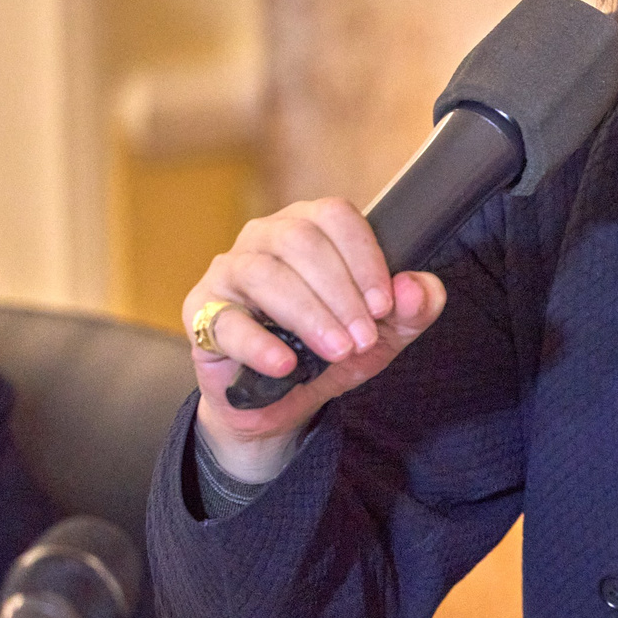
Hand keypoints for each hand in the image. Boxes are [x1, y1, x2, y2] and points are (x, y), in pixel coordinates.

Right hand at [182, 197, 446, 483]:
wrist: (283, 401)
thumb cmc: (332, 349)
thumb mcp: (385, 334)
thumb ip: (413, 309)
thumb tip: (416, 287)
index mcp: (311, 227)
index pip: (336, 217)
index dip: (364, 258)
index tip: (385, 305)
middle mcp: (266, 238)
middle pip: (301, 241)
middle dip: (340, 293)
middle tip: (363, 338)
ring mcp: (229, 272)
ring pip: (264, 273)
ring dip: (309, 314)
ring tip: (337, 350)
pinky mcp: (201, 314)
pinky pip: (225, 321)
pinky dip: (259, 344)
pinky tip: (287, 364)